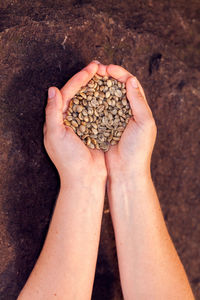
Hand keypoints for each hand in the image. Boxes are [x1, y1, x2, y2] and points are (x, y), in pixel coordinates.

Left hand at [44, 61, 106, 185]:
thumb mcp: (55, 135)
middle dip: (89, 79)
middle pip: (79, 93)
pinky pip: (99, 111)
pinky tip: (113, 93)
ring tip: (107, 76)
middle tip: (100, 66)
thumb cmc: (68, 160)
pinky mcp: (94, 130)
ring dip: (98, 87)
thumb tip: (52, 89)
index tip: (92, 68)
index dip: (79, 78)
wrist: (84, 178)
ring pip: (90, 100)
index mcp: (57, 119)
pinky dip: (105, 101)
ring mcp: (83, 124)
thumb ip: (52, 112)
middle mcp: (69, 119)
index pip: (67, 92)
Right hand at [96, 63, 156, 178]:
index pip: (130, 83)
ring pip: (104, 97)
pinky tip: (83, 95)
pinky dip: (90, 102)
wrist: (126, 170)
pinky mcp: (102, 126)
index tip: (107, 68)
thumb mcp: (144, 123)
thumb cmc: (138, 148)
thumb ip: (138, 101)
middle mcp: (126, 110)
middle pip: (115, 87)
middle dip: (106, 76)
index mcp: (139, 107)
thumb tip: (131, 80)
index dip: (119, 73)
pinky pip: (96, 110)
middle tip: (95, 69)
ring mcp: (113, 118)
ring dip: (97, 87)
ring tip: (87, 78)